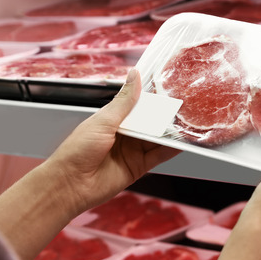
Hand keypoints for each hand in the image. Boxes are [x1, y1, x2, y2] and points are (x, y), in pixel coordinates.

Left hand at [45, 68, 180, 215]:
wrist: (72, 184)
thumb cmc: (78, 150)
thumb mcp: (103, 120)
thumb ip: (124, 101)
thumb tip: (134, 75)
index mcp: (113, 118)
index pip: (138, 104)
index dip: (152, 97)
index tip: (169, 87)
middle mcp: (125, 133)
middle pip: (150, 121)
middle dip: (165, 115)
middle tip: (184, 105)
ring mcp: (133, 150)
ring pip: (157, 138)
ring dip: (171, 132)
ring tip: (188, 122)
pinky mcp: (139, 166)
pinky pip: (160, 155)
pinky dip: (172, 149)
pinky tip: (182, 142)